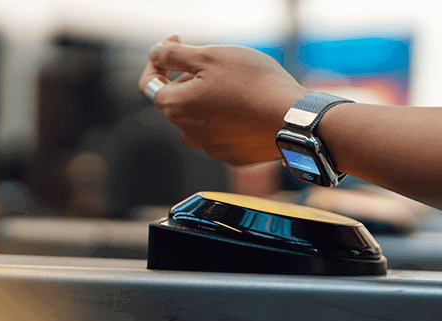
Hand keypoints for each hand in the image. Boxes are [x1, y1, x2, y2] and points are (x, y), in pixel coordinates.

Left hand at [138, 36, 311, 165]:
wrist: (291, 117)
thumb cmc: (253, 83)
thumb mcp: (209, 56)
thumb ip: (173, 54)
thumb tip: (156, 53)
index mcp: (176, 106)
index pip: (150, 83)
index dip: (159, 61)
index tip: (175, 44)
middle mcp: (188, 132)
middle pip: (179, 100)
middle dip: (189, 79)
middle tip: (217, 65)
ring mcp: (211, 147)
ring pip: (201, 117)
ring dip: (210, 100)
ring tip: (237, 86)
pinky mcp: (234, 156)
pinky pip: (223, 133)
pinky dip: (230, 118)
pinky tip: (249, 106)